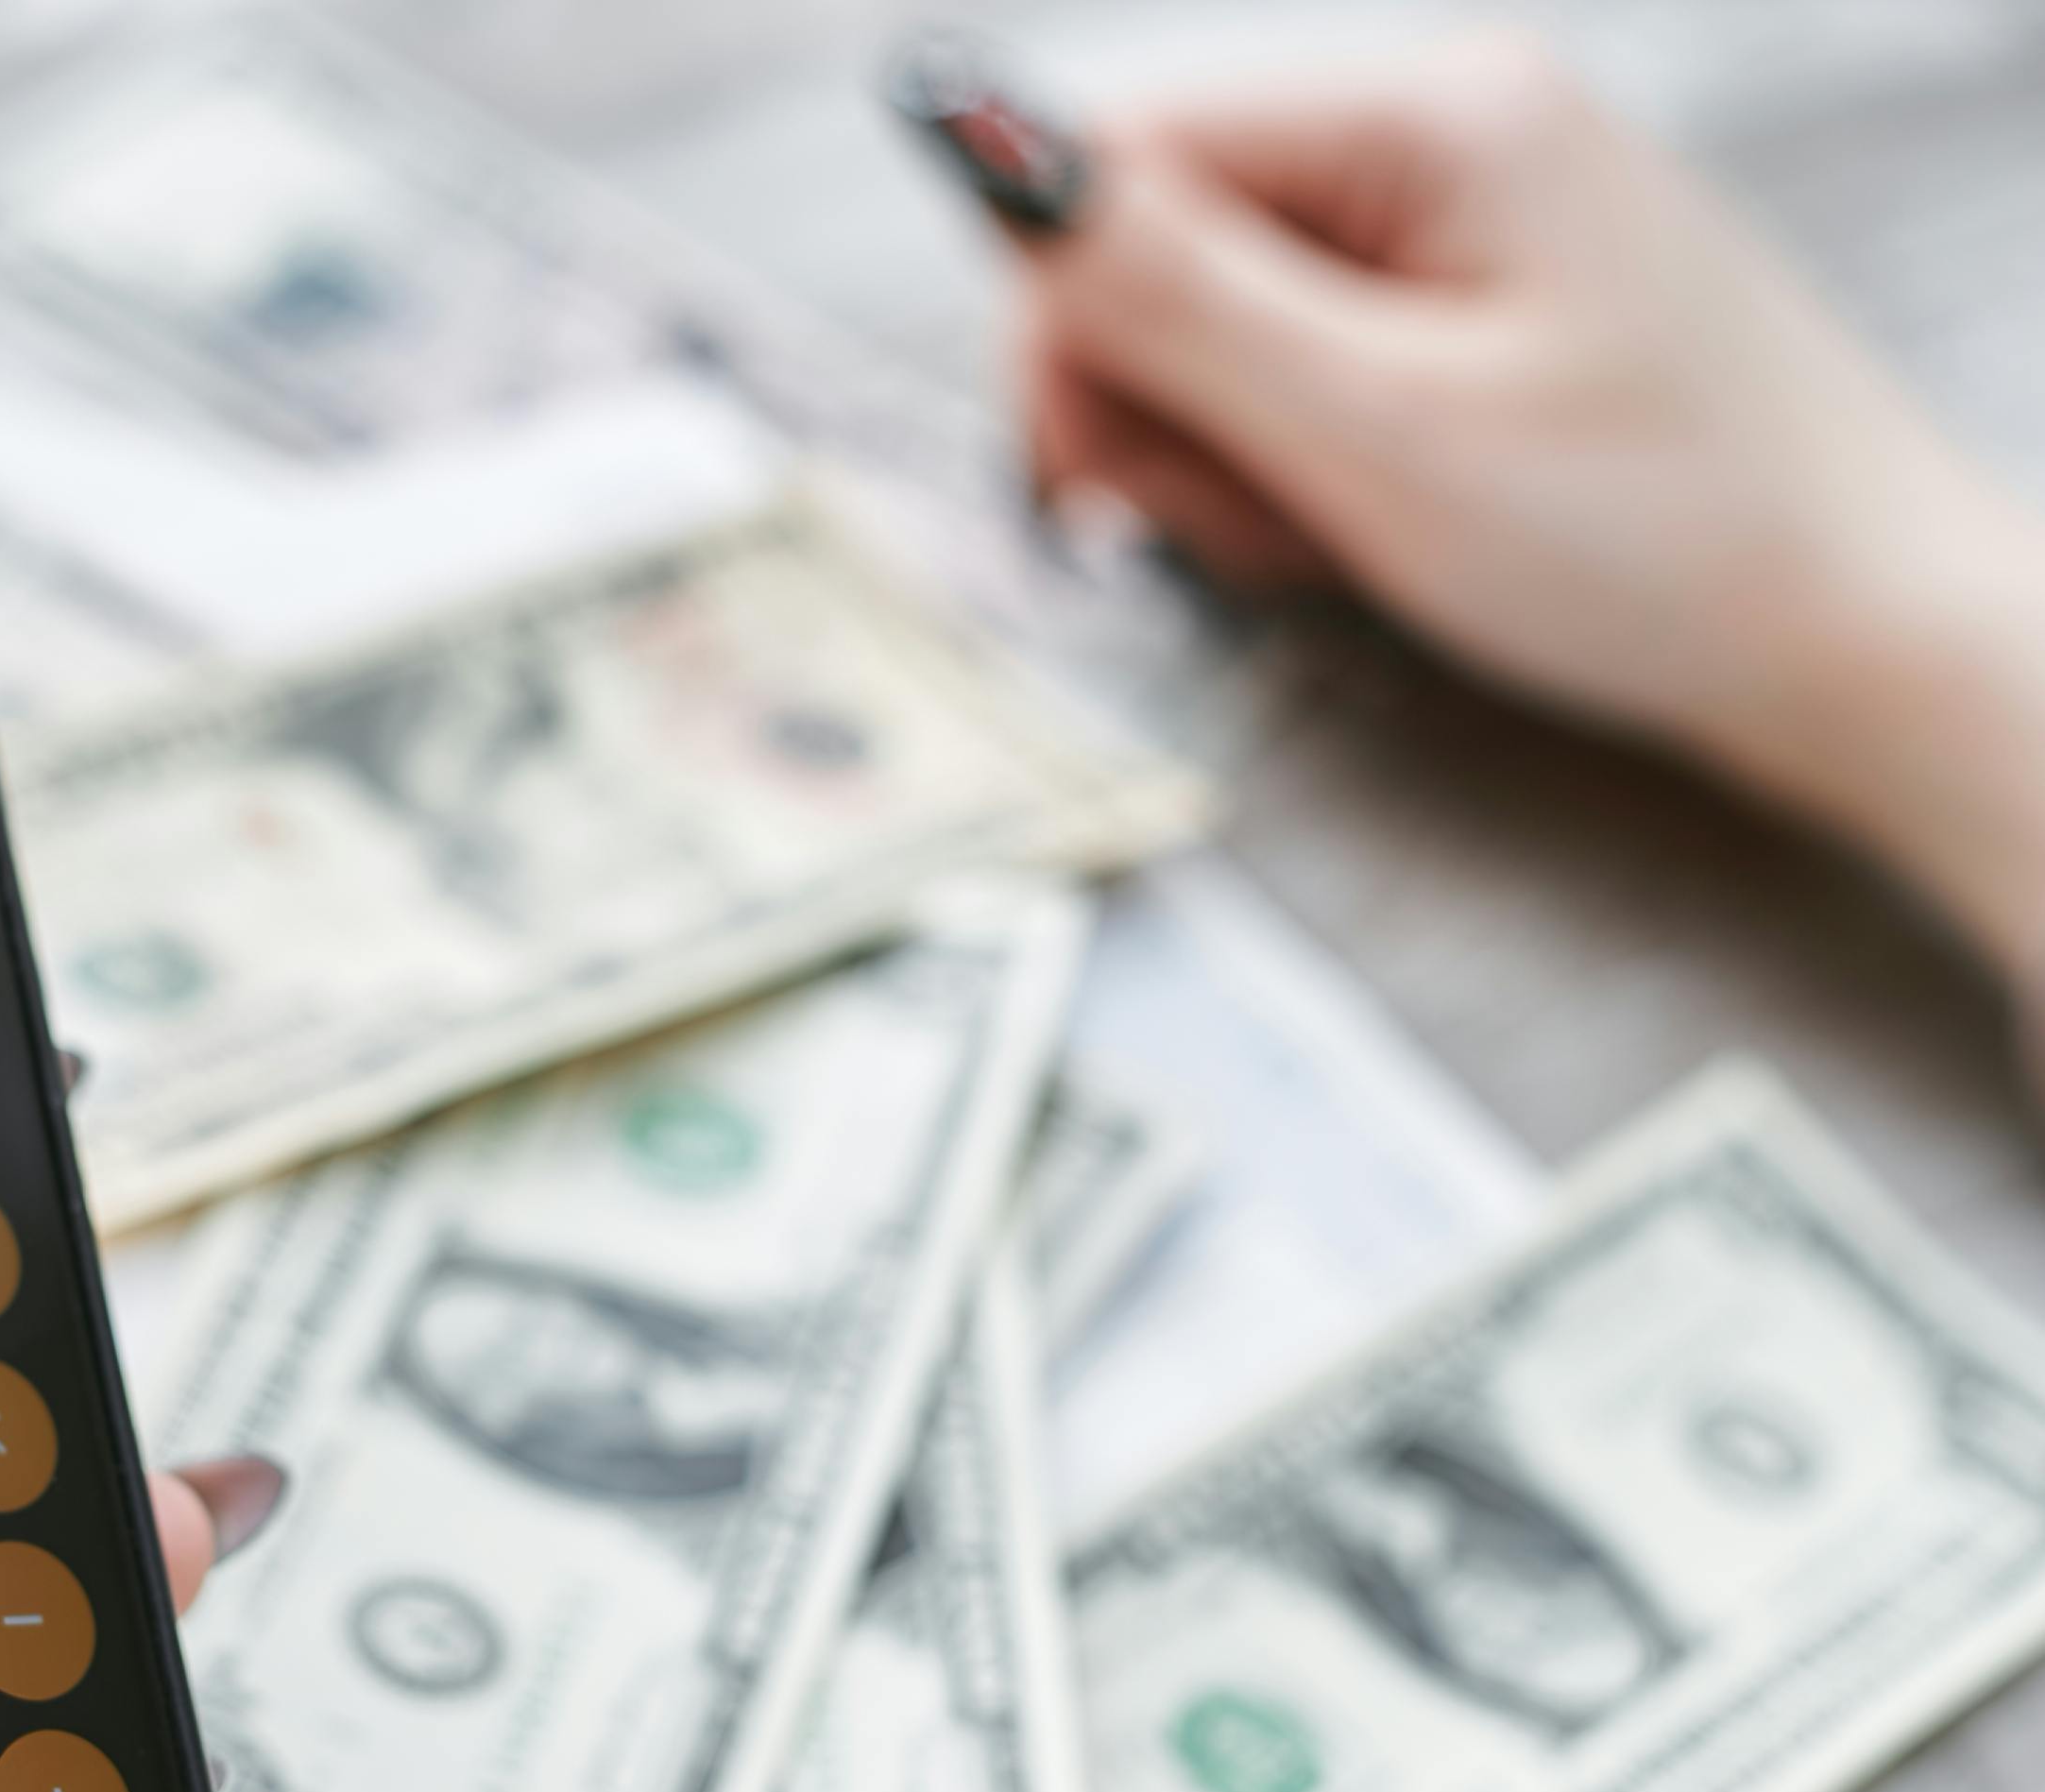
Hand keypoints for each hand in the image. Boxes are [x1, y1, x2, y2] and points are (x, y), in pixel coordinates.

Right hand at [1013, 32, 2044, 993]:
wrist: (1865, 639)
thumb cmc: (1653, 541)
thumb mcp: (1377, 429)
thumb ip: (1165, 291)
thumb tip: (969, 137)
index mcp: (1426, 110)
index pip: (1117, 154)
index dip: (1060, 321)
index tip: (1084, 483)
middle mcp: (1444, 125)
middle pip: (1157, 235)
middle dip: (1152, 402)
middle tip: (1238, 528)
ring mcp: (1467, 215)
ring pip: (1216, 315)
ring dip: (1223, 451)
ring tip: (1333, 536)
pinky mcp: (1478, 303)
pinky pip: (1304, 362)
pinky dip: (1297, 463)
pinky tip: (1369, 525)